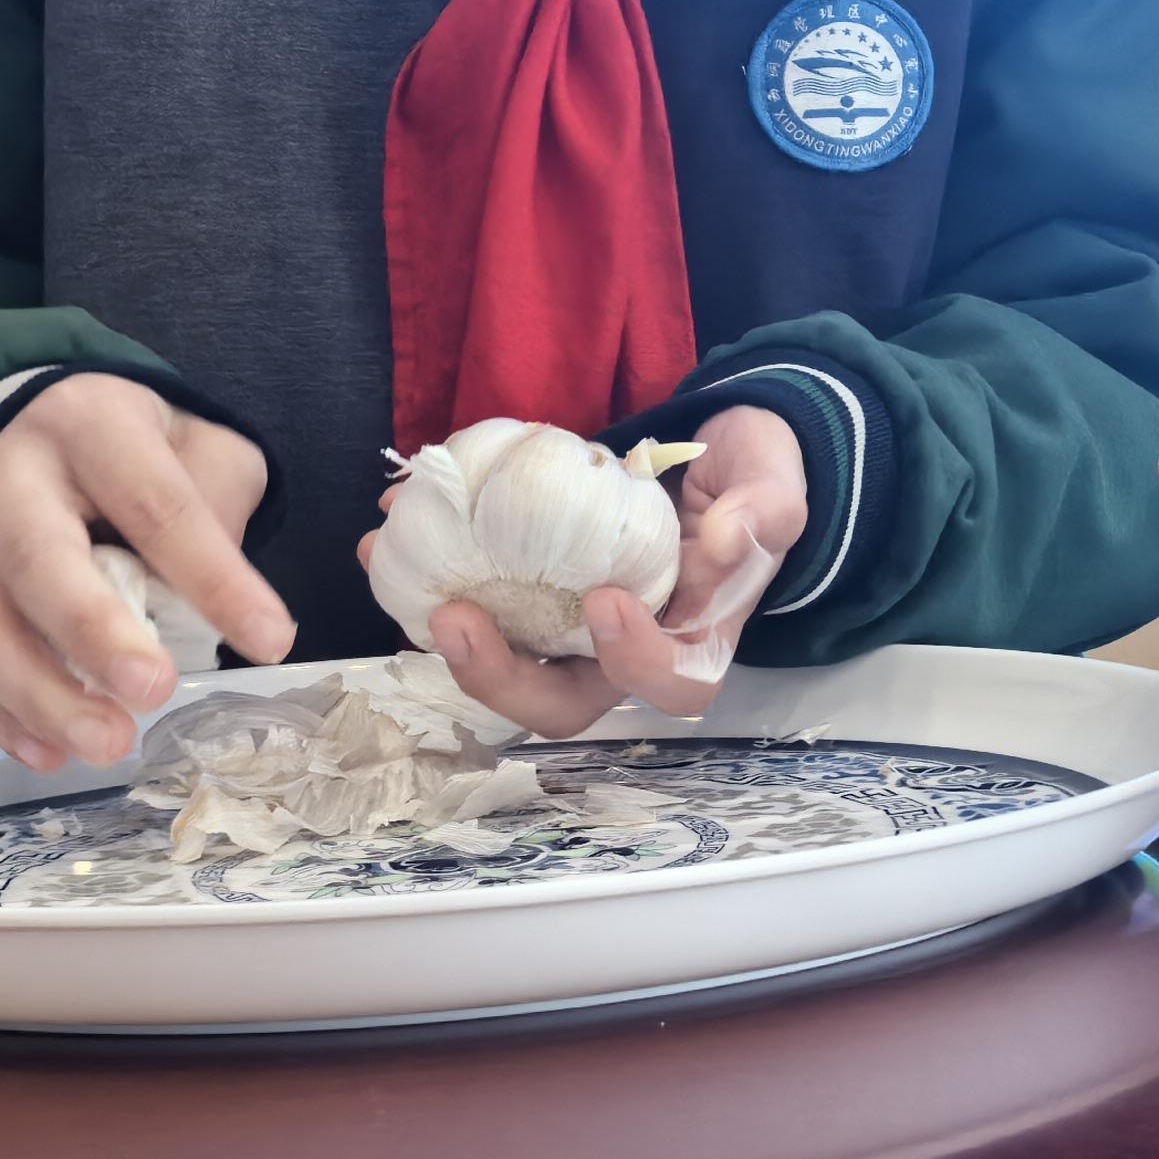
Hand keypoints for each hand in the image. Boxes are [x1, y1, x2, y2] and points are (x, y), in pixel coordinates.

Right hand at [0, 376, 289, 771]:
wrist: (26, 431)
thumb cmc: (132, 448)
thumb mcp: (196, 444)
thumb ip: (219, 499)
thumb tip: (222, 588)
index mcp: (89, 424)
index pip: (157, 504)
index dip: (214, 576)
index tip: (270, 639)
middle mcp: (8, 476)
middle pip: (40, 561)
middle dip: (95, 635)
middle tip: (154, 691)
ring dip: (44, 697)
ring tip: (107, 745)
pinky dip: (3, 716)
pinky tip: (51, 754)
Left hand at [400, 406, 808, 735]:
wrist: (715, 452)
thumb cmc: (750, 476)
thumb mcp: (772, 480)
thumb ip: (764, 509)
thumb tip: (724, 539)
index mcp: (696, 639)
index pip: (668, 683)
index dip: (631, 659)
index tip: (603, 599)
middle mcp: (625, 653)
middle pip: (560, 705)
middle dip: (499, 677)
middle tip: (455, 617)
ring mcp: (569, 632)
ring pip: (503, 668)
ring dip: (442, 636)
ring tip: (390, 562)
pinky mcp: (529, 598)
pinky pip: (475, 611)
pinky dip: (424, 582)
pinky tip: (385, 532)